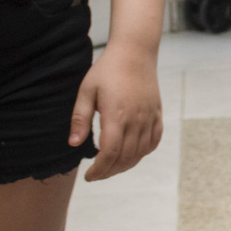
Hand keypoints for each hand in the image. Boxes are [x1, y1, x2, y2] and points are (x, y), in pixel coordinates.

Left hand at [69, 44, 163, 180]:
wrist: (135, 54)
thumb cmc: (107, 71)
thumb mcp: (86, 91)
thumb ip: (80, 119)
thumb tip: (73, 143)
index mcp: (116, 115)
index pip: (109, 153)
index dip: (99, 170)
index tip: (88, 176)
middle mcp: (136, 120)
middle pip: (125, 158)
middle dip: (109, 171)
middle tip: (97, 174)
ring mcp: (149, 118)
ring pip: (140, 153)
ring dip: (125, 165)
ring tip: (111, 167)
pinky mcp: (157, 115)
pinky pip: (153, 142)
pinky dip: (143, 153)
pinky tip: (132, 154)